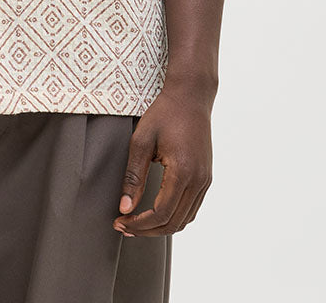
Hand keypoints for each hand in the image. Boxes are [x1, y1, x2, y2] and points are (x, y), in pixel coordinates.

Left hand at [112, 82, 212, 236]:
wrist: (190, 96)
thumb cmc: (164, 114)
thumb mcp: (141, 141)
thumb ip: (133, 177)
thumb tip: (125, 208)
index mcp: (183, 172)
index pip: (162, 213)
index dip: (139, 224)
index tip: (119, 222)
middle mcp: (199, 180)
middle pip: (174, 222)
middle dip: (147, 229)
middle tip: (123, 225)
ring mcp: (205, 180)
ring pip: (185, 219)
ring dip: (161, 226)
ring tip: (136, 222)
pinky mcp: (206, 177)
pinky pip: (192, 208)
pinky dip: (174, 216)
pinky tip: (155, 212)